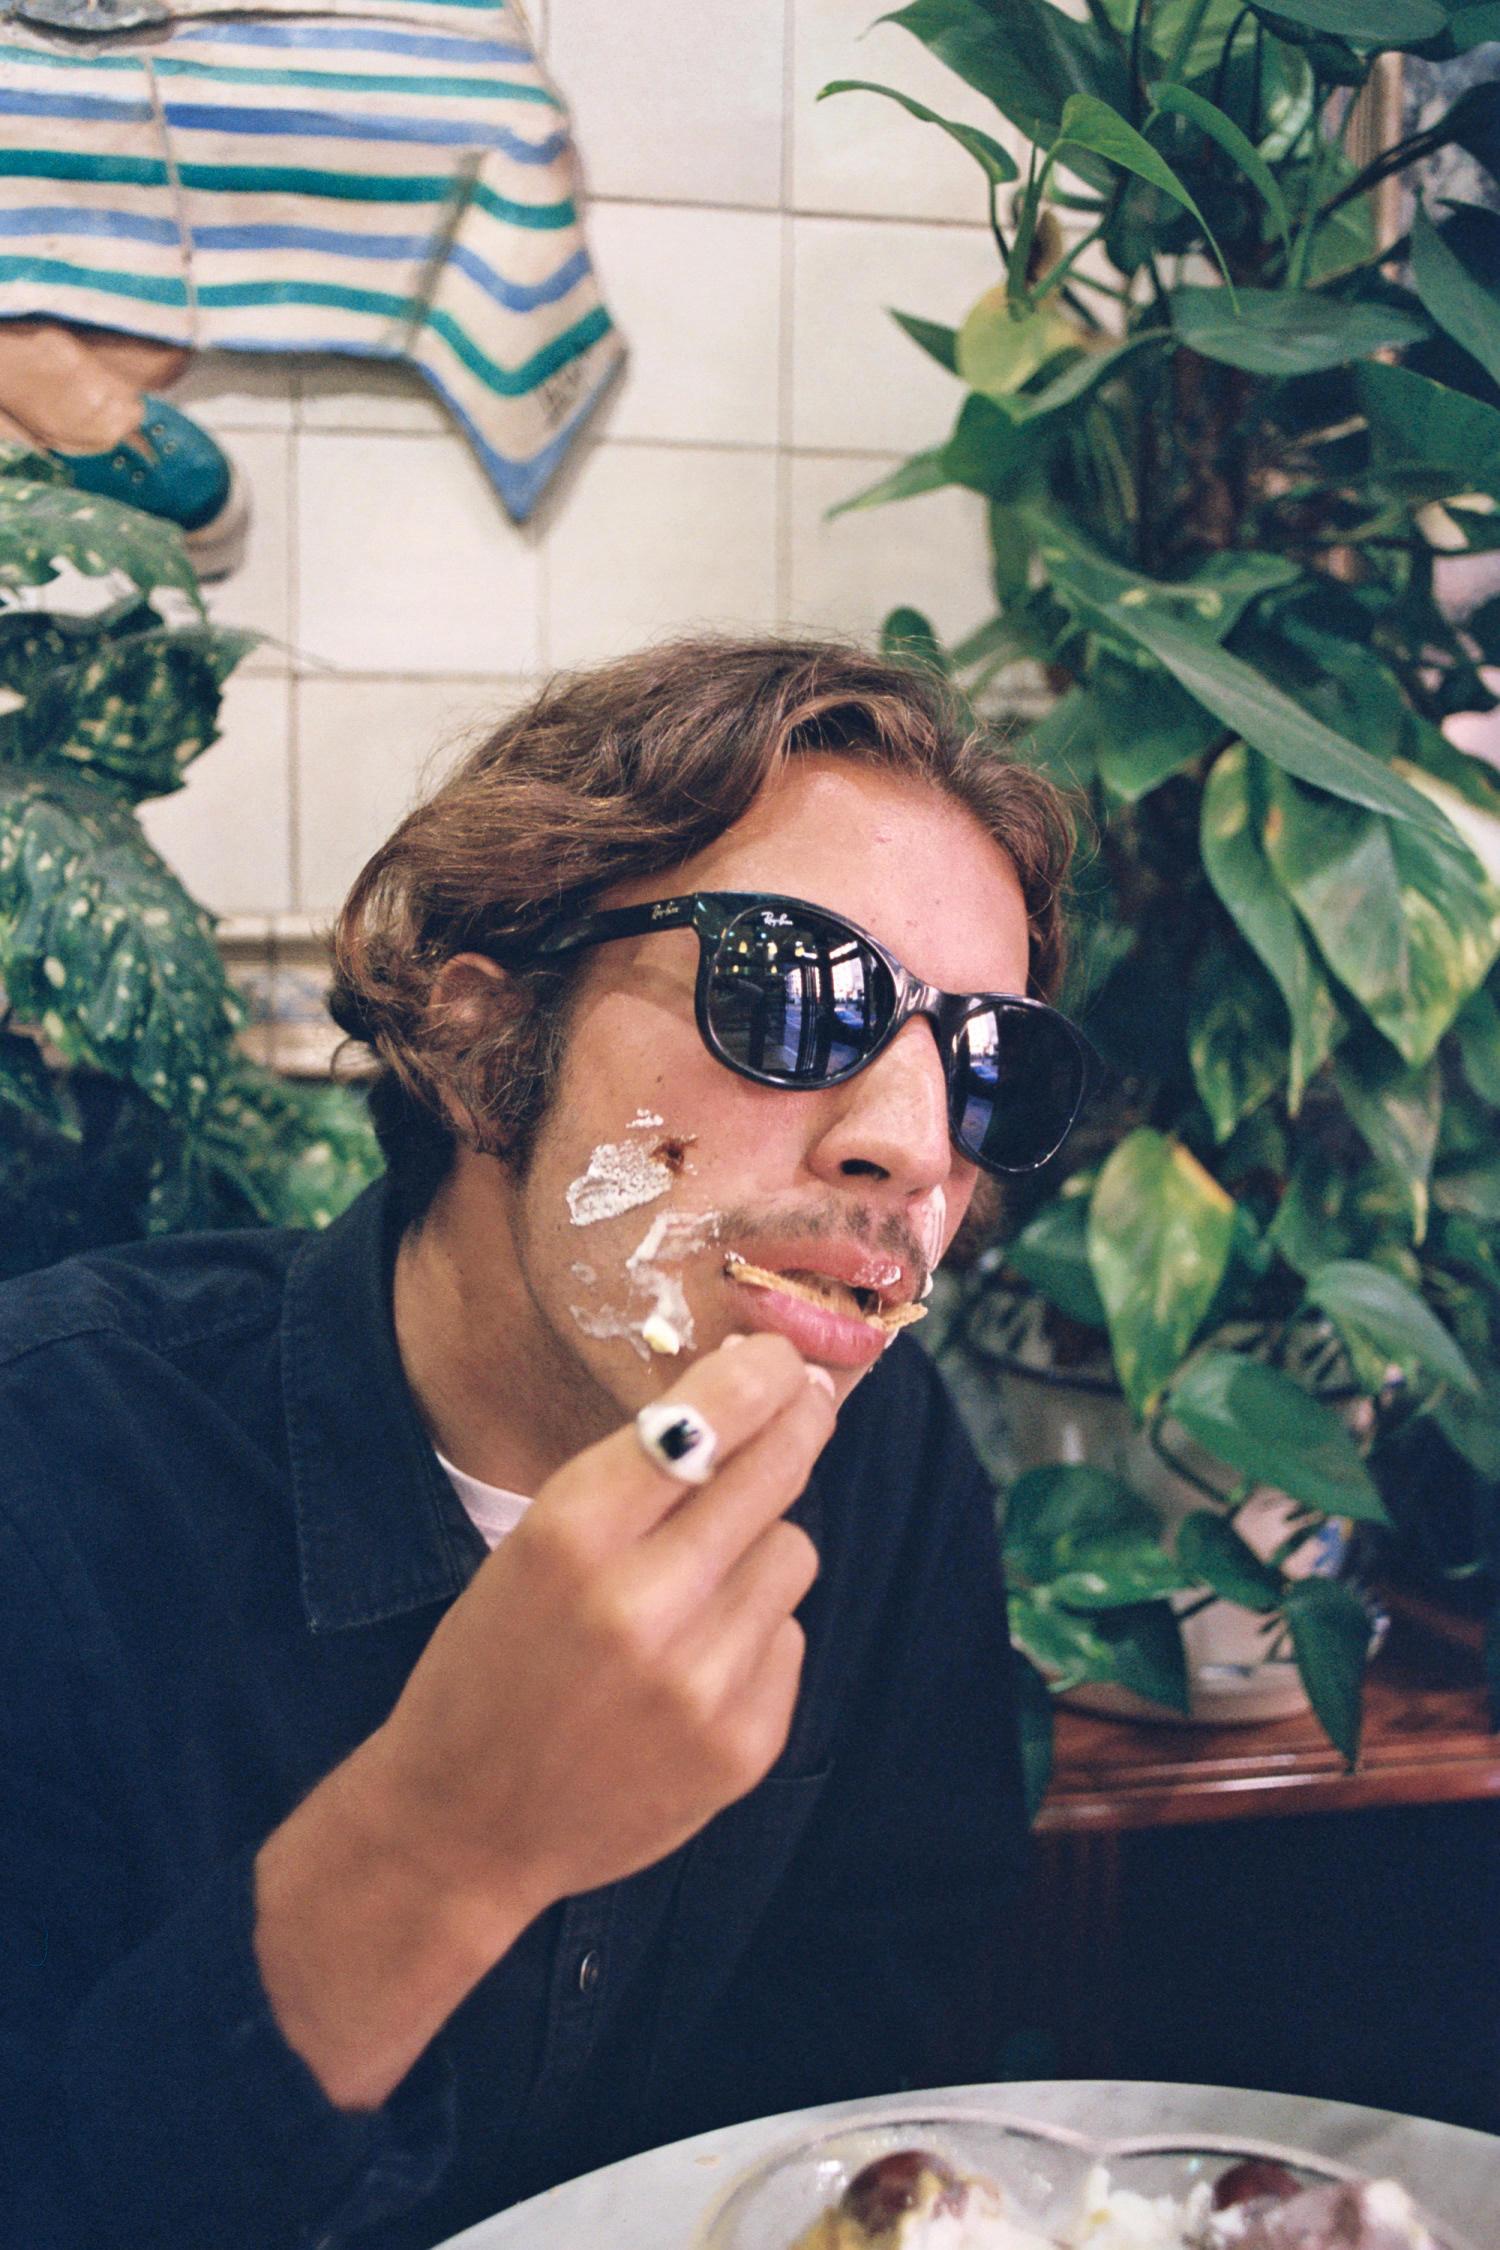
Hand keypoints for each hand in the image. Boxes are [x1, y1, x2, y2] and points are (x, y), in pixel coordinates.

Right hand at [253, 1333, 831, 2107]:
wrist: (466, 1826)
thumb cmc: (492, 1664)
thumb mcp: (531, 1547)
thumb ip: (636, 1482)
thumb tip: (756, 1396)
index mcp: (572, 1536)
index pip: (709, 1419)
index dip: (762, 1375)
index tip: (782, 1357)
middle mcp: (643, 1604)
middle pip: (775, 1472)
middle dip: (797, 1427)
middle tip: (807, 1406)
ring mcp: (703, 1682)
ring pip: (795, 1550)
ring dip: (762, 1546)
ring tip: (700, 1580)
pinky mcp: (745, 1744)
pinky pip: (790, 1636)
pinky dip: (756, 1633)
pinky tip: (696, 1662)